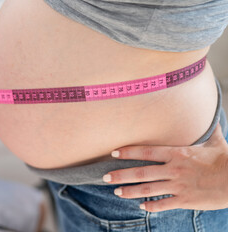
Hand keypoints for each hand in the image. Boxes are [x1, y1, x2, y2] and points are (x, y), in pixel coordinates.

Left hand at [103, 122, 227, 211]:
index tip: (113, 152)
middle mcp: (173, 169)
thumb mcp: (215, 142)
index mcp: (177, 153)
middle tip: (105, 177)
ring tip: (117, 191)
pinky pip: (164, 204)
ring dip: (130, 191)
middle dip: (121, 174)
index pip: (146, 152)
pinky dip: (151, 206)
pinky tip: (141, 207)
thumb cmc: (225, 160)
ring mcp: (178, 185)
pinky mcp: (185, 200)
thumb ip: (207, 130)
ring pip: (148, 189)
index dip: (128, 152)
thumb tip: (208, 115)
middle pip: (141, 172)